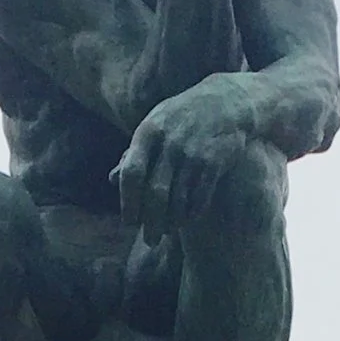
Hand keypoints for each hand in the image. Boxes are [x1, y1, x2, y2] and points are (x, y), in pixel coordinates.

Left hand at [116, 73, 258, 236]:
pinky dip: (191, 214)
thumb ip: (134, 152)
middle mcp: (170, 143)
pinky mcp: (214, 163)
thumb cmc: (182, 117)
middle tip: (150, 239)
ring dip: (171, 222)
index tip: (129, 223)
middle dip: (150, 222)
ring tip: (167, 232)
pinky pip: (199, 198)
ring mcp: (193, 153)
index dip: (128, 202)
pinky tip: (186, 221)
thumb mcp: (154, 125)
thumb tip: (112, 180)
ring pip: (178, 199)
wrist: (227, 101)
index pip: (131, 174)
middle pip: (155, 193)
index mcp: (149, 132)